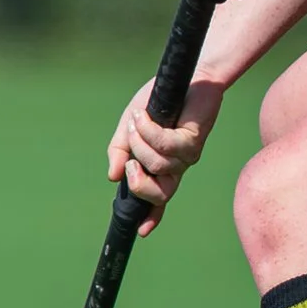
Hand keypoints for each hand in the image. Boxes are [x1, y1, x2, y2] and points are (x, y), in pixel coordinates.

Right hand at [106, 76, 226, 234]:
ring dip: (140, 141)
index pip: (158, 198)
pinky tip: (143, 115)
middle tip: (130, 161)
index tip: (142, 231)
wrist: (182, 76)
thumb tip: (112, 177)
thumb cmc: (159, 101)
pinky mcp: (193, 140)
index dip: (152, 216)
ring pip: (158, 164)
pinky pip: (166, 144)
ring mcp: (187, 155)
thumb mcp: (130, 127)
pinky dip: (149, 130)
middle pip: (162, 193)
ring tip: (138, 120)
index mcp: (162, 166)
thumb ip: (119, 151)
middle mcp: (177, 166)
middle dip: (139, 183)